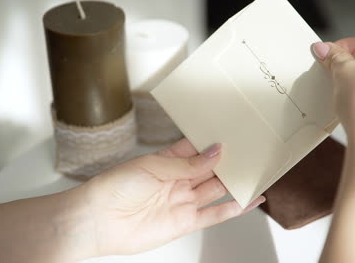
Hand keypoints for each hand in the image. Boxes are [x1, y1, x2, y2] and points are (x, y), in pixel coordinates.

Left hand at [75, 139, 264, 256]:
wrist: (98, 221)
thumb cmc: (115, 187)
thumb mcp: (153, 166)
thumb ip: (188, 164)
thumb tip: (216, 152)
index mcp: (167, 161)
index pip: (197, 149)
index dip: (214, 142)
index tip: (233, 132)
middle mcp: (177, 180)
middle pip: (210, 169)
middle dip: (228, 160)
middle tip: (250, 150)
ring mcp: (182, 201)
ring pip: (216, 189)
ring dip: (234, 182)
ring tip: (255, 171)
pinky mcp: (185, 222)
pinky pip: (215, 215)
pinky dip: (234, 208)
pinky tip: (249, 200)